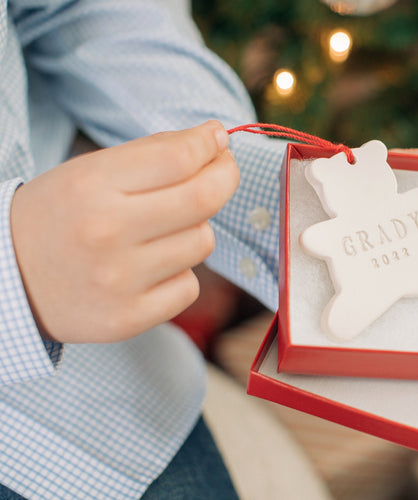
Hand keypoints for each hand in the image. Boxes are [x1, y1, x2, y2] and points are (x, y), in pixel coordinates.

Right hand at [10, 121, 238, 343]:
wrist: (10, 281)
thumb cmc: (60, 217)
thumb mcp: (88, 172)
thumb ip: (152, 154)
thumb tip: (214, 140)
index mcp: (91, 187)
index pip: (178, 157)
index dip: (210, 144)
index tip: (218, 140)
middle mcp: (105, 233)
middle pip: (203, 199)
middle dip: (224, 177)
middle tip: (222, 170)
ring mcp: (118, 281)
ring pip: (202, 242)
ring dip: (195, 229)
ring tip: (163, 229)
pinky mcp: (129, 318)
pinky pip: (189, 286)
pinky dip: (180, 273)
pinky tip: (152, 269)